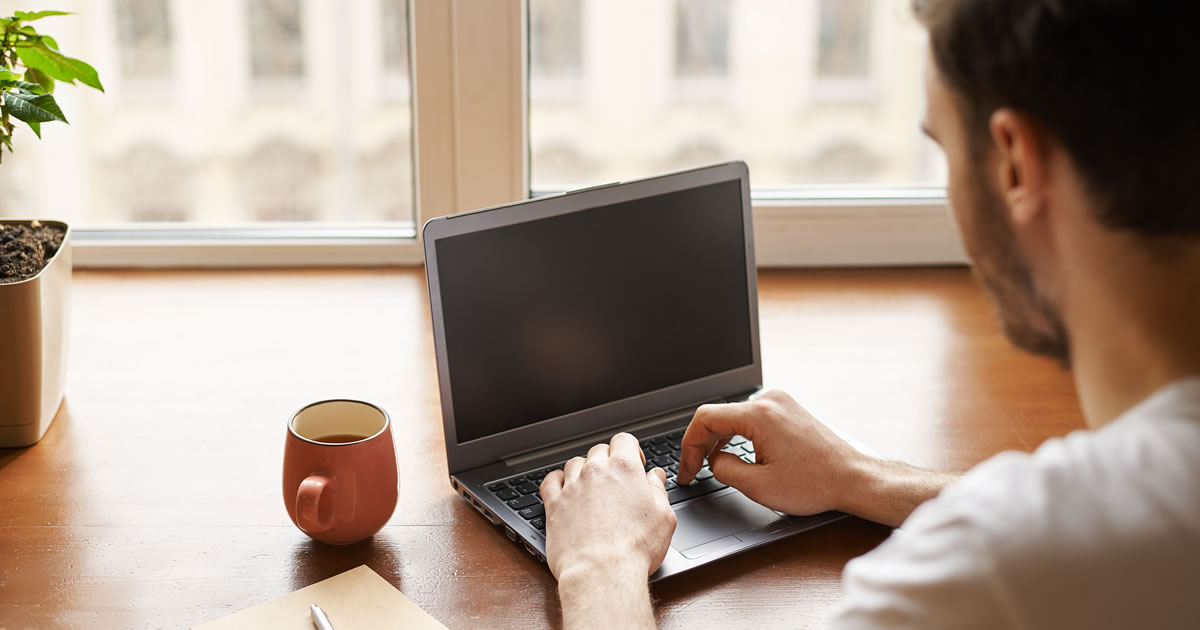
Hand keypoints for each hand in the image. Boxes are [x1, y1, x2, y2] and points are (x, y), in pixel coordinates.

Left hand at [540, 432, 677, 580]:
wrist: (602, 571)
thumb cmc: (635, 548)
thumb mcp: (663, 517)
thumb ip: (659, 490)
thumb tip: (656, 476)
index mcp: (624, 469)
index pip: (624, 440)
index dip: (631, 450)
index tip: (635, 464)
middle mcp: (595, 471)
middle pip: (598, 450)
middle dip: (608, 461)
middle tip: (615, 482)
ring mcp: (572, 486)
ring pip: (574, 463)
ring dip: (583, 470)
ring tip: (591, 488)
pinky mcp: (554, 504)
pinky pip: (550, 481)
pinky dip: (557, 481)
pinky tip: (563, 488)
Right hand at [676, 389, 872, 516]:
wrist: (853, 478)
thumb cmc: (816, 483)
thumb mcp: (759, 486)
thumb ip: (724, 470)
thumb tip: (713, 461)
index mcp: (759, 414)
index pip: (705, 418)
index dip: (689, 446)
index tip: (688, 470)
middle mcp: (769, 400)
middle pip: (718, 415)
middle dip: (701, 445)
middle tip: (694, 473)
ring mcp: (780, 402)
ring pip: (733, 416)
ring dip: (718, 440)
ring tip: (710, 466)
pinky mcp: (787, 409)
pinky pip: (750, 417)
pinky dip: (736, 435)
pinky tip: (733, 453)